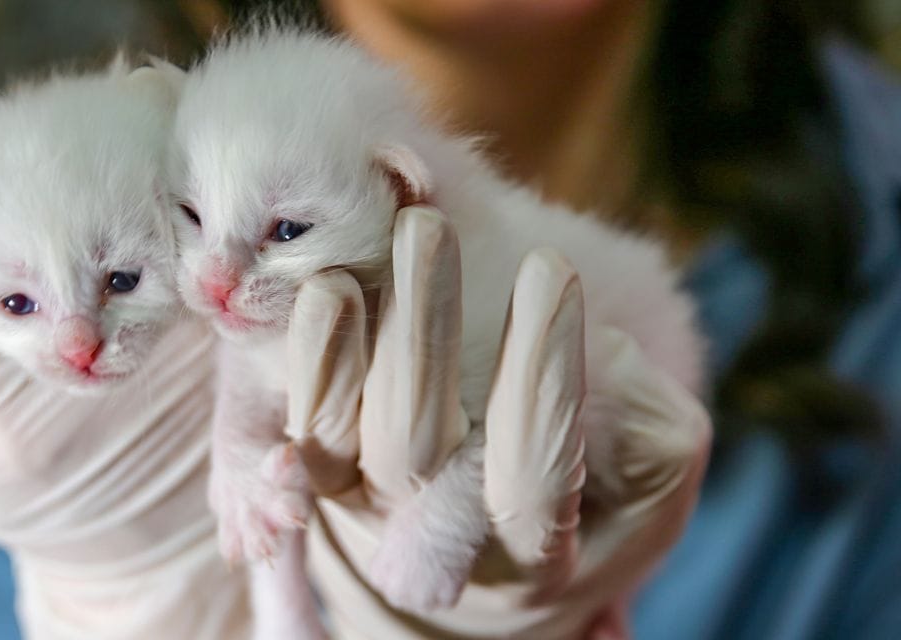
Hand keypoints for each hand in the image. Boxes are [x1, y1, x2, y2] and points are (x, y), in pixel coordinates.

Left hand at [287, 208, 710, 638]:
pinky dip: (303, 369)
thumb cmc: (598, 498)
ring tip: (353, 262)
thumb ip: (641, 418)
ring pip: (338, 442)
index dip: (541, 380)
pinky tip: (324, 297)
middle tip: (427, 229)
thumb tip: (595, 348)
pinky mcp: (326, 480)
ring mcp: (368, 513)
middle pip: (412, 449)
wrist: (503, 556)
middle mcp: (435, 548)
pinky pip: (300, 433)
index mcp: (534, 558)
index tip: (552, 268)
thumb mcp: (649, 471)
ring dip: (341, 346)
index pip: (532, 478)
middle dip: (421, 333)